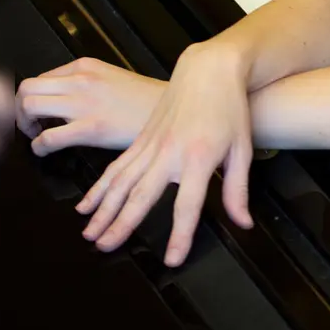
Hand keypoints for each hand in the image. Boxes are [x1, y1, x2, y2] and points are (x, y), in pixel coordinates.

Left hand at [15, 57, 167, 153]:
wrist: (173, 114)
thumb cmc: (144, 102)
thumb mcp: (111, 78)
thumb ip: (85, 84)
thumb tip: (61, 101)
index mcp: (84, 66)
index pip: (38, 78)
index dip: (28, 99)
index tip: (34, 114)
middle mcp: (80, 80)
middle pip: (25, 88)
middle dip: (18, 110)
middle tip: (29, 125)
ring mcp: (84, 103)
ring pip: (28, 106)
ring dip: (24, 125)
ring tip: (36, 135)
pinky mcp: (90, 128)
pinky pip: (47, 137)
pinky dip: (37, 146)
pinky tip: (45, 150)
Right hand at [72, 46, 255, 266]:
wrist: (209, 69)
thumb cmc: (229, 108)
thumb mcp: (241, 150)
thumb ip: (237, 190)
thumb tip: (243, 224)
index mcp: (198, 158)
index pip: (187, 205)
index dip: (180, 235)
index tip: (171, 260)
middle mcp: (169, 153)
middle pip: (141, 195)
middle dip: (121, 224)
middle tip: (104, 247)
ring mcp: (151, 144)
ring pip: (121, 181)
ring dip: (103, 209)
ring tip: (89, 233)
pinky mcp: (141, 139)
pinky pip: (116, 166)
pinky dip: (99, 187)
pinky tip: (87, 203)